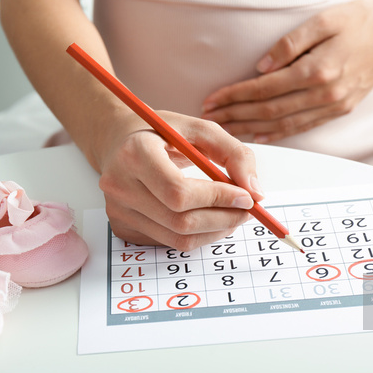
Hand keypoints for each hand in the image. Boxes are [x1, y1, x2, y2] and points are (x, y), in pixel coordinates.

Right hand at [96, 111, 264, 250]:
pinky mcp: (121, 228)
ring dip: (215, 230)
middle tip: (247, 209)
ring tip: (231, 213)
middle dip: (224, 219)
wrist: (118, 141)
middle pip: (180, 220)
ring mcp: (117, 210)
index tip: (246, 197)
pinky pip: (169, 243)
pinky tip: (205, 216)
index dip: (218, 199)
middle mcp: (119, 184)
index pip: (179, 192)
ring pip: (178, 238)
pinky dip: (197, 235)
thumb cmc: (162, 133)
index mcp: (135, 153)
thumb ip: (235, 154)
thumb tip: (255, 192)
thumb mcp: (201, 130)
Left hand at [201, 0, 372, 142]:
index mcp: (318, 70)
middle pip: (270, 111)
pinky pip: (304, 127)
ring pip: (284, 124)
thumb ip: (290, 43)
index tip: (212, 99)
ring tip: (226, 131)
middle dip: (236, 116)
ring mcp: (334, 105)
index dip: (235, 96)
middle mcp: (325, 93)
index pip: (265, 89)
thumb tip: (261, 67)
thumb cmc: (361, 19)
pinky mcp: (340, 109)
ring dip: (252, 129)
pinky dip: (279, 134)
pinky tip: (260, 137)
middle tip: (210, 118)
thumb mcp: (324, 20)